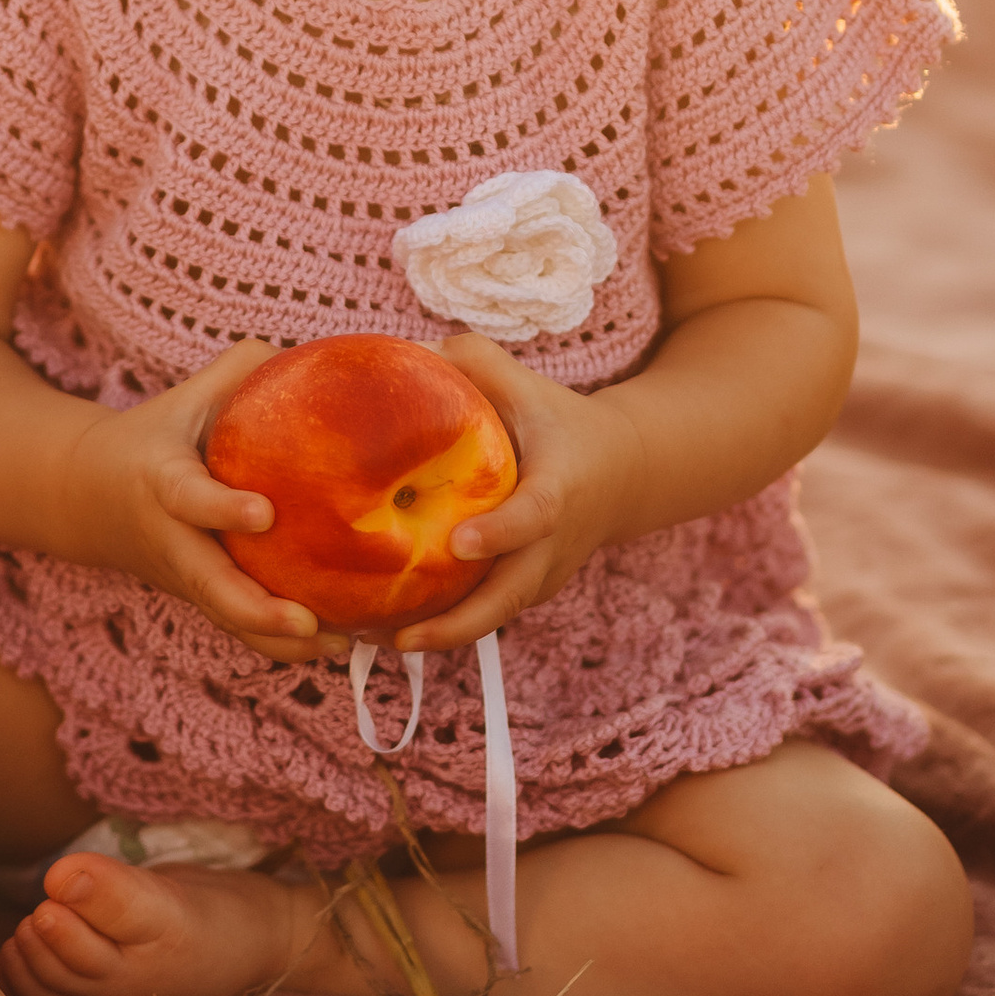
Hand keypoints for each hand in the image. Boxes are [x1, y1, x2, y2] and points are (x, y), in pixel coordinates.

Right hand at [57, 342, 332, 659]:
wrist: (86, 496)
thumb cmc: (156, 434)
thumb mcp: (187, 396)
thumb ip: (243, 371)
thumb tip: (319, 355)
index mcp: (161, 482)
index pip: (188, 498)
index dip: (221, 508)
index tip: (265, 515)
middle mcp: (170, 540)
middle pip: (208, 586)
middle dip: (256, 610)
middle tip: (309, 621)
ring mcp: (184, 578)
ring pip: (227, 620)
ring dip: (278, 641)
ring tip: (339, 643)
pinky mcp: (199, 600)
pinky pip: (239, 628)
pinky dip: (283, 643)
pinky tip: (341, 641)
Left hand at [383, 334, 642, 654]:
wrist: (623, 471)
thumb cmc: (556, 417)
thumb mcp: (520, 380)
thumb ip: (466, 361)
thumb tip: (396, 354)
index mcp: (558, 487)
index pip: (534, 516)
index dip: (500, 533)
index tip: (459, 544)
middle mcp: (554, 545)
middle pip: (510, 598)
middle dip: (458, 625)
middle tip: (400, 638)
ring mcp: (543, 576)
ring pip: (493, 619)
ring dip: (440, 638)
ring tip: (370, 641)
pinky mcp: (528, 593)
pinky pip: (486, 617)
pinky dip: (444, 631)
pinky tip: (385, 632)